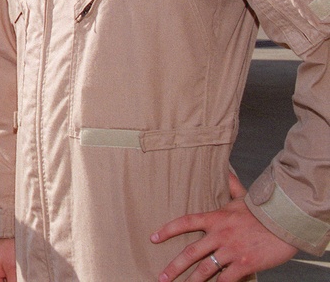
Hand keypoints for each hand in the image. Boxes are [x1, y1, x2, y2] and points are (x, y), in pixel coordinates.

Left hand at [152, 172, 296, 280]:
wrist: (286, 222)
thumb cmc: (264, 210)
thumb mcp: (243, 196)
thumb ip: (231, 185)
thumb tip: (225, 168)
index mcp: (216, 218)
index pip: (185, 223)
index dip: (167, 230)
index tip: (153, 238)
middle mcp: (219, 235)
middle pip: (190, 253)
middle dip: (174, 266)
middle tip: (162, 276)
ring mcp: (231, 251)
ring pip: (205, 269)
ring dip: (191, 281)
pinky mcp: (244, 264)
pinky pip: (226, 279)